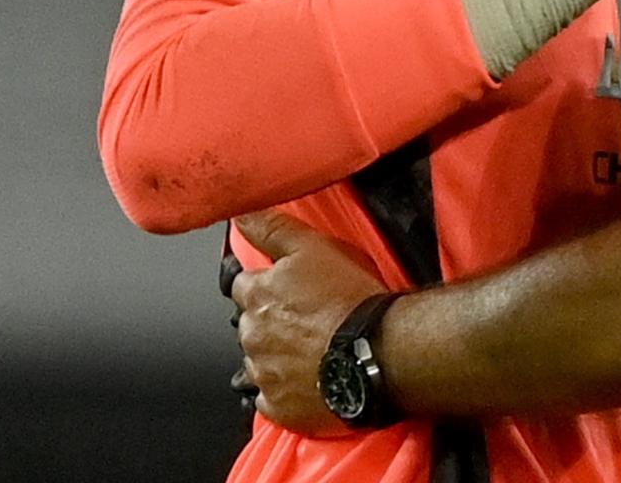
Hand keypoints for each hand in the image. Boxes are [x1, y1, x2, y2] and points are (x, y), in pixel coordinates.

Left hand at [230, 209, 388, 435]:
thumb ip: (272, 229)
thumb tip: (241, 215)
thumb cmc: (352, 301)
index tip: (285, 287)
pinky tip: (309, 379)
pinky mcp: (279, 406)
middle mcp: (252, 334)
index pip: (242, 284)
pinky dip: (285, 390)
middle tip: (309, 319)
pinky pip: (272, 399)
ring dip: (278, 355)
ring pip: (259, 361)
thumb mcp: (315, 247)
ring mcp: (263, 373)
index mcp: (258, 295)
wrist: (379, 352)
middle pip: (250, 324)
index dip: (266, 283)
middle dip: (270, 321)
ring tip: (314, 349)